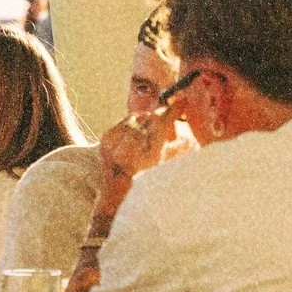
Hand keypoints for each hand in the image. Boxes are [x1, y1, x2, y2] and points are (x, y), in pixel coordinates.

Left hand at [94, 101, 193, 217]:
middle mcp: (129, 152)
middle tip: (166, 120)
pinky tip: (135, 136)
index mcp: (147, 160)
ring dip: (146, 121)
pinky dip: (133, 123)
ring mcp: (114, 146)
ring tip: (149, 135)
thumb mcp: (169, 164)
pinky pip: (124, 120)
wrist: (118, 192)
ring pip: (137, 117)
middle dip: (160, 118)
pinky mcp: (105, 141)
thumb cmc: (148, 179)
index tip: (180, 99)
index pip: (161, 125)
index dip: (172, 110)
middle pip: (150, 119)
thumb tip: (186, 121)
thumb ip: (180, 144)